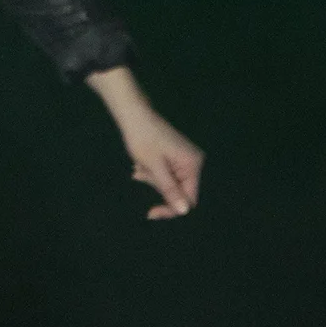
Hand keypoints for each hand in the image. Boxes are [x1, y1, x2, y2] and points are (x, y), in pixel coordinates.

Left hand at [86, 66, 203, 218]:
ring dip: (151, 178)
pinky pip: (165, 173)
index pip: (189, 198)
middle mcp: (193, 163)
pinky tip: (139, 164)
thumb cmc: (142, 138)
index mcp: (193, 165)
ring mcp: (183, 159)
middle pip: (178, 190)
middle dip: (157, 186)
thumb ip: (169, 189)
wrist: (132, 113)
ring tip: (138, 167)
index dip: (171, 208)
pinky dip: (151, 171)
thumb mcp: (154, 167)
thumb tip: (184, 211)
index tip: (151, 213)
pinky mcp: (174, 156)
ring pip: (168, 182)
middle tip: (140, 175)